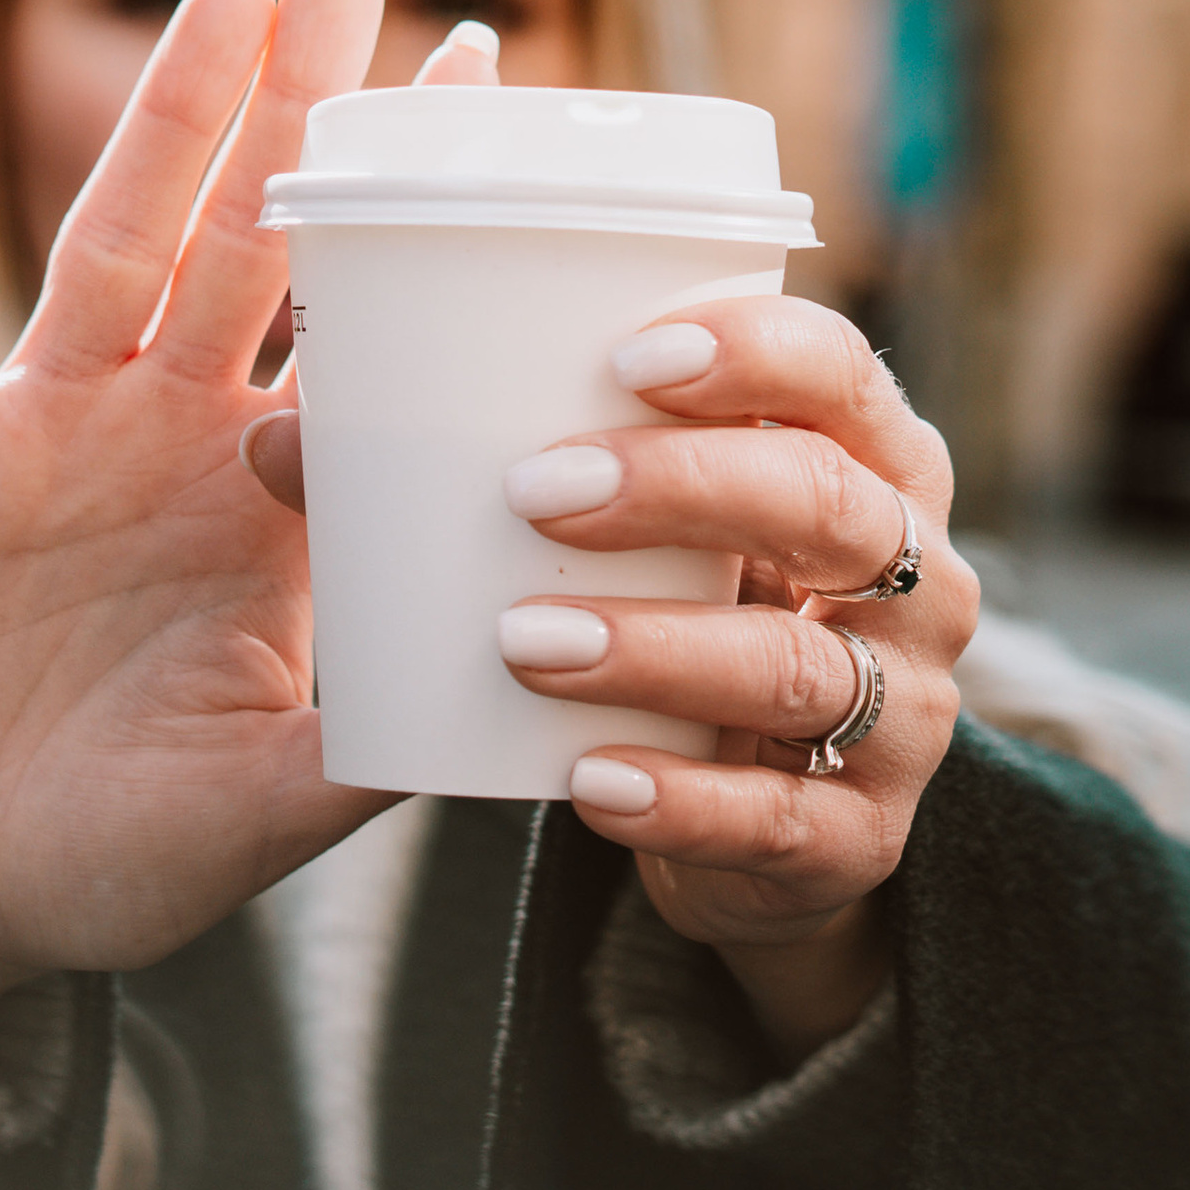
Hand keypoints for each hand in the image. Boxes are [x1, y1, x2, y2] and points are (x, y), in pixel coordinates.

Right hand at [0, 0, 388, 1090]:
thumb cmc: (118, 854)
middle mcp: (161, 432)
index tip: (490, 71)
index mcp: (265, 499)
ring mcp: (35, 428)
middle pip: (246, 230)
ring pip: (113, 235)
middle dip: (298, 95)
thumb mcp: (266, 810)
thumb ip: (371, 748)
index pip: (358, 321)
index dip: (412, 208)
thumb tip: (522, 701)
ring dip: (164, 112)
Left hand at [491, 301, 977, 1052]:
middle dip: (682, 487)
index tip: (630, 351)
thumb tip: (274, 437)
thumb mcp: (640, 546)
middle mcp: (914, 578)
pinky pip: (776, 819)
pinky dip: (678, 799)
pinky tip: (588, 782)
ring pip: (794, 668)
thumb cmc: (689, 619)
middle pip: (827, 507)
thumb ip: (499, 479)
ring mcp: (900, 714)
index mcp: (869, 466)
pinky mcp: (856, 838)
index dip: (758, 352)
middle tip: (536, 491)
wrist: (763, 827)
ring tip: (524, 641)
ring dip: (656, 648)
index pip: (844, 377)